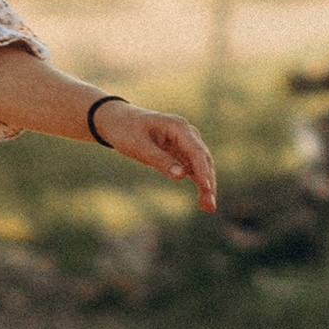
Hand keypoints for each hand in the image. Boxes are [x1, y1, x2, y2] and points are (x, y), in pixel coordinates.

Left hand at [95, 99, 218, 211]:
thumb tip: (181, 176)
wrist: (118, 121)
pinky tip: (203, 200)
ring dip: (206, 186)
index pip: (196, 151)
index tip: (206, 188)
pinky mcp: (180, 152)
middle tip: (210, 206)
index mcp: (178, 127)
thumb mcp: (139, 146)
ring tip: (209, 208)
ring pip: (200, 166)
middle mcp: (186, 133)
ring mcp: (185, 143)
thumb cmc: (126, 131)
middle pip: (203, 159)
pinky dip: (198, 182)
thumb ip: (160, 160)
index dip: (203, 171)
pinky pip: (193, 169)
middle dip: (208, 182)